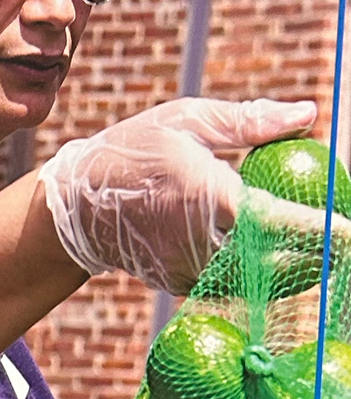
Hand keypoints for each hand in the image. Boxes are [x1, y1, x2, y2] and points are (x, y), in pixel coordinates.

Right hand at [38, 97, 318, 292]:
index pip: (280, 220)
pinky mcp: (179, 283)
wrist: (74, 203)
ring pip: (257, 279)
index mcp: (210, 197)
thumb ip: (251, 121)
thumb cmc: (132, 152)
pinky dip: (254, 275)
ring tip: (314, 254)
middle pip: (278, 260)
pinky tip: (272, 260)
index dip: (322, 229)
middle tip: (339, 243)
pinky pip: (229, 283)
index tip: (348, 229)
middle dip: (316, 255)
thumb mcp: (187, 121)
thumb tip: (308, 115)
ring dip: (291, 269)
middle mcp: (202, 241)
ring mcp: (188, 268)